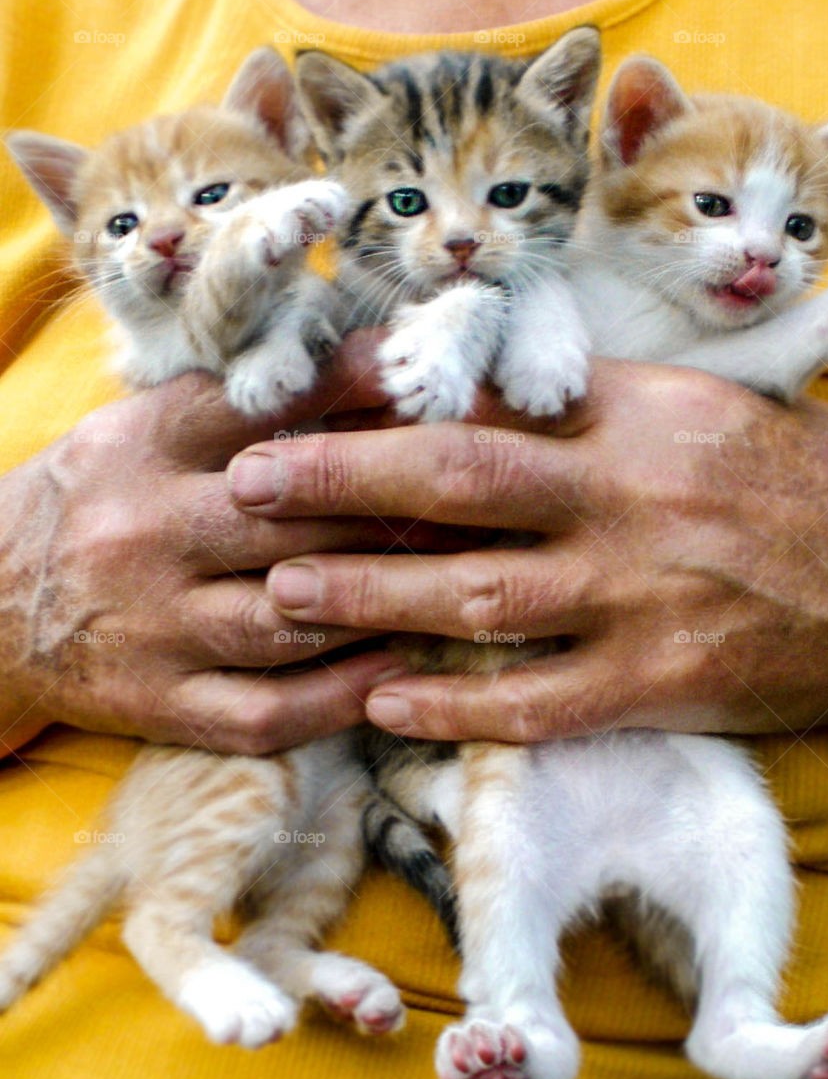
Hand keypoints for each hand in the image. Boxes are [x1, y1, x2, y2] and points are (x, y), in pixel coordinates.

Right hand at [0, 332, 461, 755]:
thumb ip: (238, 403)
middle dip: (398, 511)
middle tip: (486, 502)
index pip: (261, 410)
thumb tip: (365, 367)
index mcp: (141, 448)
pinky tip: (399, 672)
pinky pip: (264, 711)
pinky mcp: (160, 704)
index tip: (433, 379)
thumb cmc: (91, 500)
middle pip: (292, 522)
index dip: (357, 392)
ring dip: (384, 602)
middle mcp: (145, 535)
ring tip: (464, 584)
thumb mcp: (141, 427)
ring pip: (290, 618)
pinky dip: (340, 695)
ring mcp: (152, 629)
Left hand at [229, 358, 827, 762]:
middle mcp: (627, 497)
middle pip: (457, 481)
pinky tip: (382, 702)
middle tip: (247, 485)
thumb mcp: (692, 408)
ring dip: (370, 594)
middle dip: (340, 480)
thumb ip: (586, 405)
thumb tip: (470, 399)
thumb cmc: (788, 478)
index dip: (380, 406)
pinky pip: (538, 699)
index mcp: (634, 415)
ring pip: (478, 594)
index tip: (301, 409)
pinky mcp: (660, 679)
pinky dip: (455, 705)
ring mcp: (641, 593)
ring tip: (282, 593)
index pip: (485, 401)